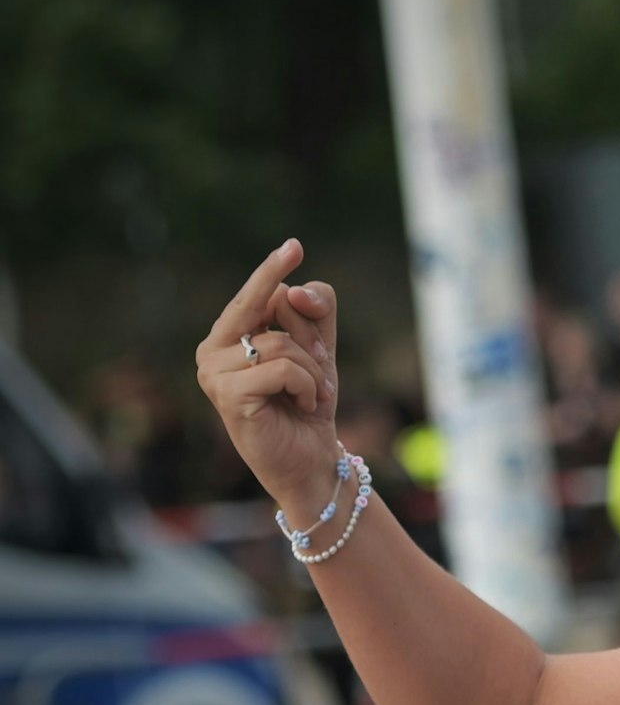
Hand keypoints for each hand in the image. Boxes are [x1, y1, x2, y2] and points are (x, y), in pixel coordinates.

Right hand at [194, 239, 343, 512]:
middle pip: (271, 307)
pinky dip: (305, 386)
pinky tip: (303, 406)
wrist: (311, 459)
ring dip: (312, 371)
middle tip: (323, 364)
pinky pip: (281, 369)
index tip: (294, 246)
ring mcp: (213, 373)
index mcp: (228, 336)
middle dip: (309, 333)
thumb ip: (314, 312)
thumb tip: (294, 290)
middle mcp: (211, 351)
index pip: (257, 294)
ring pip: (282, 344)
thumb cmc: (308, 406)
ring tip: (310, 396)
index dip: (275, 270)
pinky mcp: (227, 395)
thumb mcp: (318, 352)